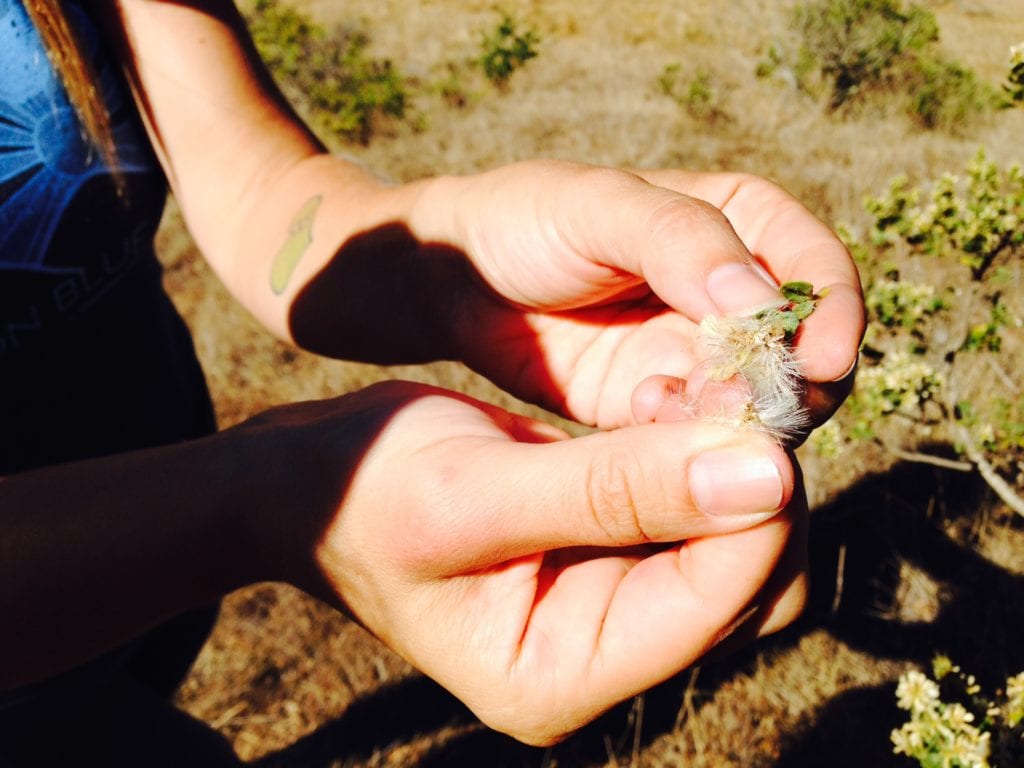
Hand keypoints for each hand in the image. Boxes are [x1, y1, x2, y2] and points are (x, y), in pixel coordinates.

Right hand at [245, 380, 805, 744]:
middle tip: (731, 390)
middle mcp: (599, 661)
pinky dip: (701, 460)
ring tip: (695, 392)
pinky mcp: (609, 562)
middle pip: (749, 591)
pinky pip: (696, 519)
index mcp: (557, 677)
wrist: (310, 485)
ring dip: (735, 469)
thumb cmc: (365, 492)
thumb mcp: (474, 489)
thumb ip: (613, 490)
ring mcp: (608, 614)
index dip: (754, 505)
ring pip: (738, 553)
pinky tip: (670, 405)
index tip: (755, 405)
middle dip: (756, 490)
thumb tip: (763, 473)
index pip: (715, 602)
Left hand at [412, 162, 863, 430]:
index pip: (816, 271)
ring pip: (752, 405)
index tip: (825, 360)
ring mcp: (697, 358)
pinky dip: (684, 442)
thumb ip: (678, 239)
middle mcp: (733, 299)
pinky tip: (634, 424)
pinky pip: (695, 438)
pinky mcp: (657, 410)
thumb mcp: (596, 206)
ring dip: (732, 421)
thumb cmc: (529, 219)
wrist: (460, 279)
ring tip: (668, 409)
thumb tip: (759, 297)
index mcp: (741, 225)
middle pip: (799, 353)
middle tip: (743, 406)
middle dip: (783, 384)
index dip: (832, 314)